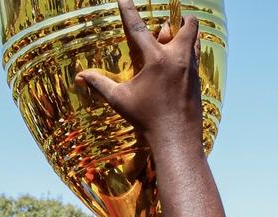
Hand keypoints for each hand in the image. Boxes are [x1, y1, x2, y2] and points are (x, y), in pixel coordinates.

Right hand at [75, 0, 202, 145]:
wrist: (177, 141)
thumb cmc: (147, 121)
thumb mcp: (120, 101)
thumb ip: (100, 84)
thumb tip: (79, 77)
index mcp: (156, 59)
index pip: (138, 27)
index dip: (128, 9)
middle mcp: (177, 60)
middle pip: (187, 25)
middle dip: (181, 18)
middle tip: (171, 20)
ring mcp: (191, 71)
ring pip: (196, 41)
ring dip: (188, 34)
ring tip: (180, 33)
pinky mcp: (198, 83)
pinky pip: (197, 60)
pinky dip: (191, 53)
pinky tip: (184, 58)